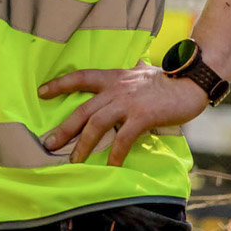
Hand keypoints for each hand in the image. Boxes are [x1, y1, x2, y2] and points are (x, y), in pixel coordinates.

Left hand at [37, 63, 205, 165]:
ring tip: (73, 160)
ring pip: (97, 125)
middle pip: (82, 110)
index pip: (79, 78)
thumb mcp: (140, 72)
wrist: (189, 83)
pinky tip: (109, 166)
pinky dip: (115, 153)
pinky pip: (124, 137)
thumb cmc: (166, 80)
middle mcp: (114, 89)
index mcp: (111, 78)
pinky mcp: (142, 117)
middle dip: (64, 129)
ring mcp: (127, 103)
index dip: (59, 84)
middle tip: (49, 143)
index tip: (41, 92)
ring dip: (83, 144)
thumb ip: (132, 72)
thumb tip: (135, 64)